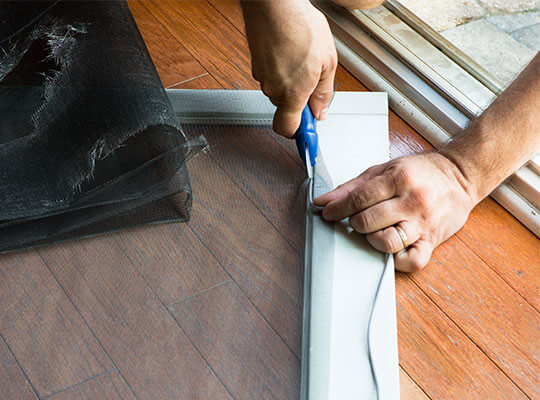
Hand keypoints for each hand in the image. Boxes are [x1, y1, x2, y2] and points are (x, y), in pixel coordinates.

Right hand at [242, 0, 336, 136]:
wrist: (275, 3)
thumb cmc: (300, 26)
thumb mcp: (327, 63)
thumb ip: (323, 93)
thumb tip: (320, 111)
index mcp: (292, 93)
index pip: (287, 128)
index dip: (298, 133)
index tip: (307, 133)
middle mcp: (273, 89)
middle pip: (286, 106)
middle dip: (299, 97)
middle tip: (313, 78)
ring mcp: (261, 75)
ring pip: (278, 88)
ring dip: (291, 79)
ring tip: (302, 57)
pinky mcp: (256, 62)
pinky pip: (271, 73)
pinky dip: (281, 67)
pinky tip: (290, 50)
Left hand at [314, 152, 476, 271]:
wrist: (461, 176)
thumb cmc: (421, 172)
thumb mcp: (384, 169)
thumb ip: (353, 186)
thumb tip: (324, 201)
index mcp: (399, 179)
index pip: (358, 199)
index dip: (337, 209)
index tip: (327, 213)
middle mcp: (412, 201)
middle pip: (367, 222)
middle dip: (354, 223)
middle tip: (356, 219)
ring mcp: (423, 223)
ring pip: (386, 242)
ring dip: (372, 239)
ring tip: (374, 230)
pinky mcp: (432, 241)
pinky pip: (412, 261)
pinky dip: (396, 260)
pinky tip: (391, 248)